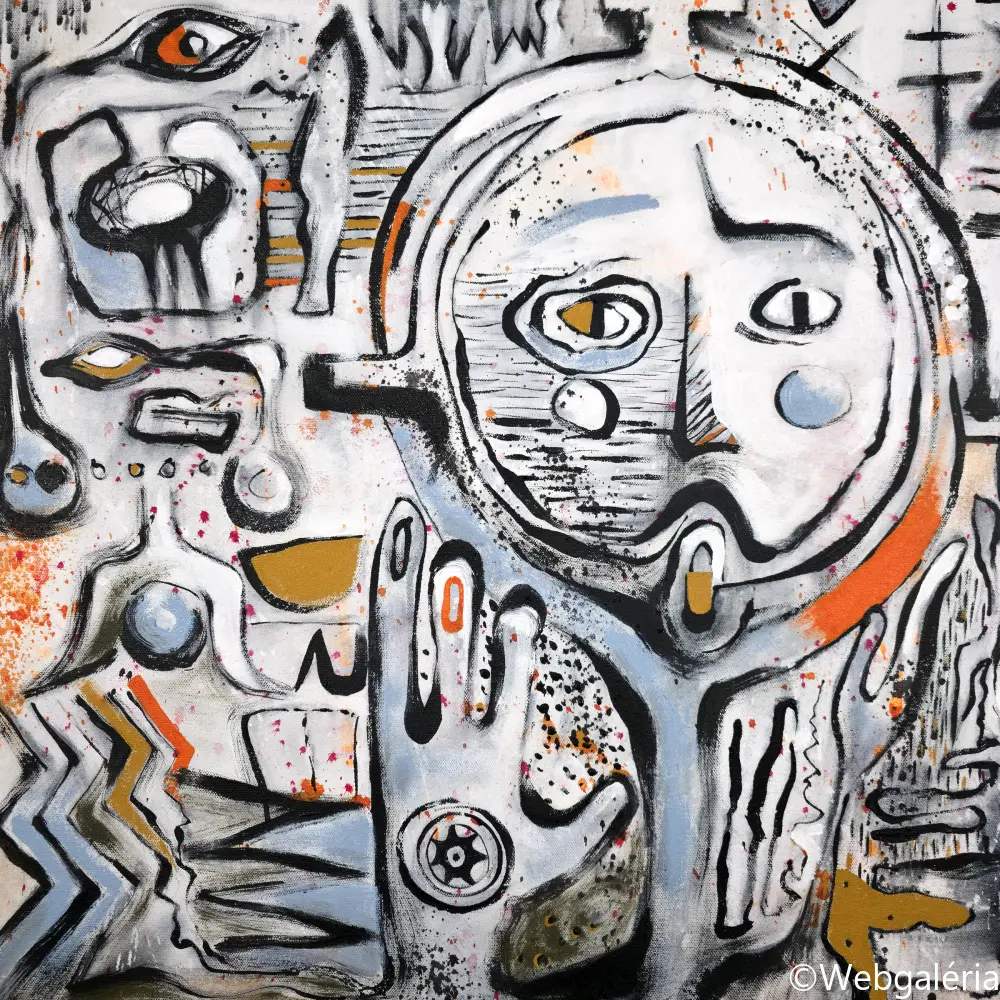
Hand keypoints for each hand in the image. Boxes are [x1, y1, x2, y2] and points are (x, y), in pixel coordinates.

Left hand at [368, 499, 634, 996]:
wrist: (432, 927)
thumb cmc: (500, 886)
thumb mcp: (556, 856)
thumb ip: (593, 818)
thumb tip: (627, 784)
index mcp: (492, 770)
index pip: (506, 694)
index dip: (514, 645)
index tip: (523, 600)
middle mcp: (442, 749)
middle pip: (449, 667)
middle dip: (456, 610)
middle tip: (459, 555)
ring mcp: (404, 742)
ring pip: (401, 659)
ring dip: (403, 600)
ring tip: (403, 546)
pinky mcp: (381, 741)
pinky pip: (381, 671)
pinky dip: (383, 623)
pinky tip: (382, 583)